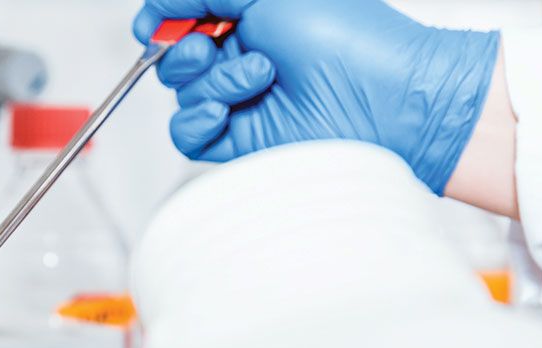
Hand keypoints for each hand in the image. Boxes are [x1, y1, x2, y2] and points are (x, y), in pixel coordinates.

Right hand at [134, 0, 500, 194]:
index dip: (163, 18)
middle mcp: (242, 57)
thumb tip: (156, 7)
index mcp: (250, 17)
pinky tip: (226, 109)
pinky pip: (187, 134)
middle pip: (173, 56)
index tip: (154, 23)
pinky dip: (196, 119)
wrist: (387, 100)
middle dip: (182, 48)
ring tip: (259, 75)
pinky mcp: (240, 141)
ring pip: (181, 93)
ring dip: (212, 81)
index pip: (184, 16)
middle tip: (210, 44)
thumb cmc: (347, 37)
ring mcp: (240, 100)